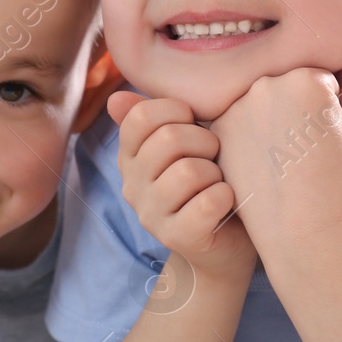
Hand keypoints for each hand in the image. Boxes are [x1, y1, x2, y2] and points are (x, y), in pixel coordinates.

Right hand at [107, 91, 254, 277]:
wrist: (225, 244)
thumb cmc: (207, 183)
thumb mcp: (183, 146)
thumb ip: (153, 119)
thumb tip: (116, 98)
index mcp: (130, 158)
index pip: (140, 117)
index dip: (175, 110)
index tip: (194, 122)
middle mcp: (132, 186)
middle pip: (168, 139)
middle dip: (205, 141)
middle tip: (214, 156)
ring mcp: (151, 215)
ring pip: (190, 172)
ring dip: (215, 173)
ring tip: (217, 182)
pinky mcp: (176, 238)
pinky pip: (207, 203)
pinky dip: (225, 196)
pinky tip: (225, 202)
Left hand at [209, 63, 341, 244]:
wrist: (296, 216)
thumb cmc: (331, 171)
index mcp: (305, 76)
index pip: (315, 78)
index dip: (323, 107)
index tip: (322, 133)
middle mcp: (267, 82)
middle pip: (284, 85)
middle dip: (295, 107)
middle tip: (301, 144)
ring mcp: (238, 103)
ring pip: (258, 101)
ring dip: (268, 117)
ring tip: (281, 152)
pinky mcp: (218, 125)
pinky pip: (236, 119)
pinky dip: (245, 132)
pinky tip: (259, 156)